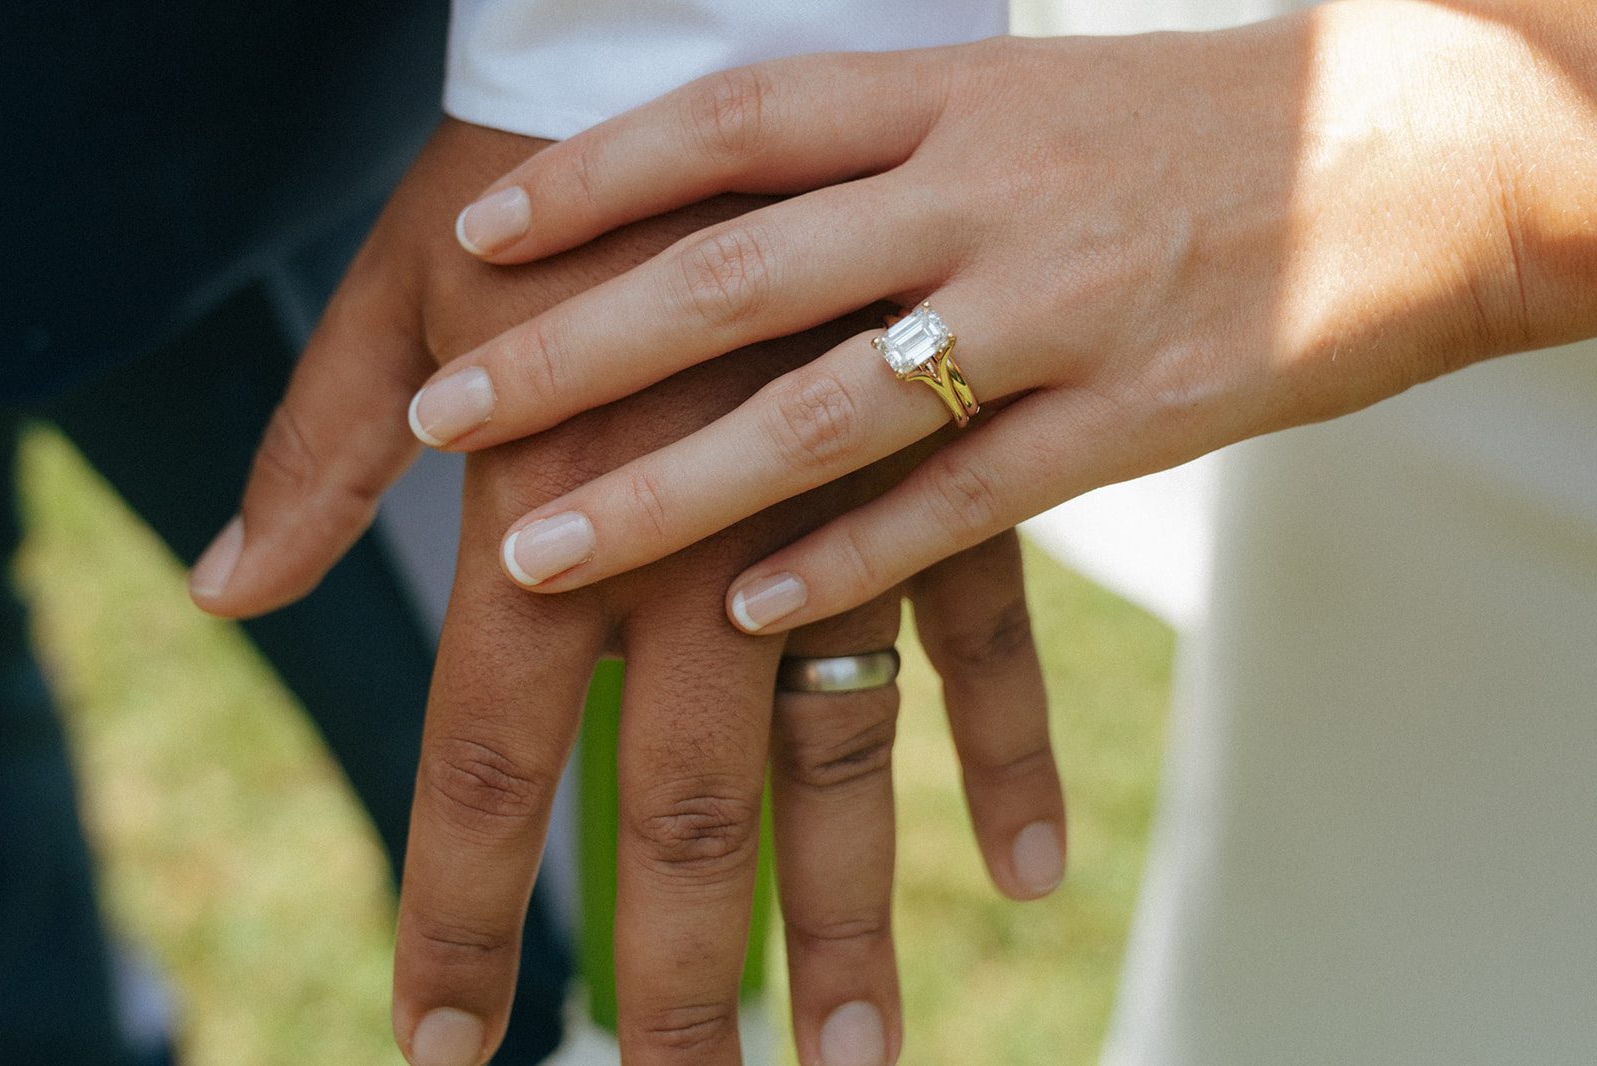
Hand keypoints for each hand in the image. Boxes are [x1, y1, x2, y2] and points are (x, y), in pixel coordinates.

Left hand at [190, 119, 1063, 1065]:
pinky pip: (987, 626)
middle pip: (683, 802)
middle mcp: (703, 513)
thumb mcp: (399, 268)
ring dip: (850, 915)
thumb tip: (227, 586)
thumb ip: (320, 436)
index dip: (460, 910)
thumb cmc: (533, 119)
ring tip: (853, 1057)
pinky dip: (1007, 752)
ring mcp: (849, 484)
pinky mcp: (979, 432)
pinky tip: (1022, 875)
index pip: (486, 751)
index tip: (450, 1046)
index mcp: (551, 481)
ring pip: (846, 746)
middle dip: (668, 969)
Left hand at [407, 0, 1596, 634]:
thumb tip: (741, 204)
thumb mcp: (1025, 99)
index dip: (596, 173)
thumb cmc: (1183, 132)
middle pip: (737, 274)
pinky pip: (958, 506)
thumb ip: (887, 156)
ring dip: (667, 491)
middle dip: (575, 349)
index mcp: (949, 93)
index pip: (734, 120)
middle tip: (448, 415)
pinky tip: (749, 614)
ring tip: (540, 554)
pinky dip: (846, 560)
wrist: (1406, 152)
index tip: (480, 234)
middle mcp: (981, 192)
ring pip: (823, 411)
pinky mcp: (1128, 419)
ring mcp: (1052, 309)